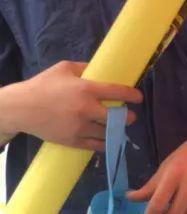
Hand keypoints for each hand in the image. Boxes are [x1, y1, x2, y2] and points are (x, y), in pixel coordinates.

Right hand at [0, 61, 141, 149]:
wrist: (20, 108)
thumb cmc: (43, 85)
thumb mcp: (65, 68)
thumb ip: (86, 67)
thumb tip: (102, 68)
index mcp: (87, 89)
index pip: (118, 92)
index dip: (133, 95)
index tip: (138, 97)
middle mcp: (86, 109)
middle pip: (117, 117)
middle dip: (128, 117)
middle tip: (129, 115)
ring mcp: (79, 127)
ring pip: (108, 133)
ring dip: (117, 131)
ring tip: (119, 127)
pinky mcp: (71, 141)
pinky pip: (95, 146)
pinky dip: (104, 143)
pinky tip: (108, 140)